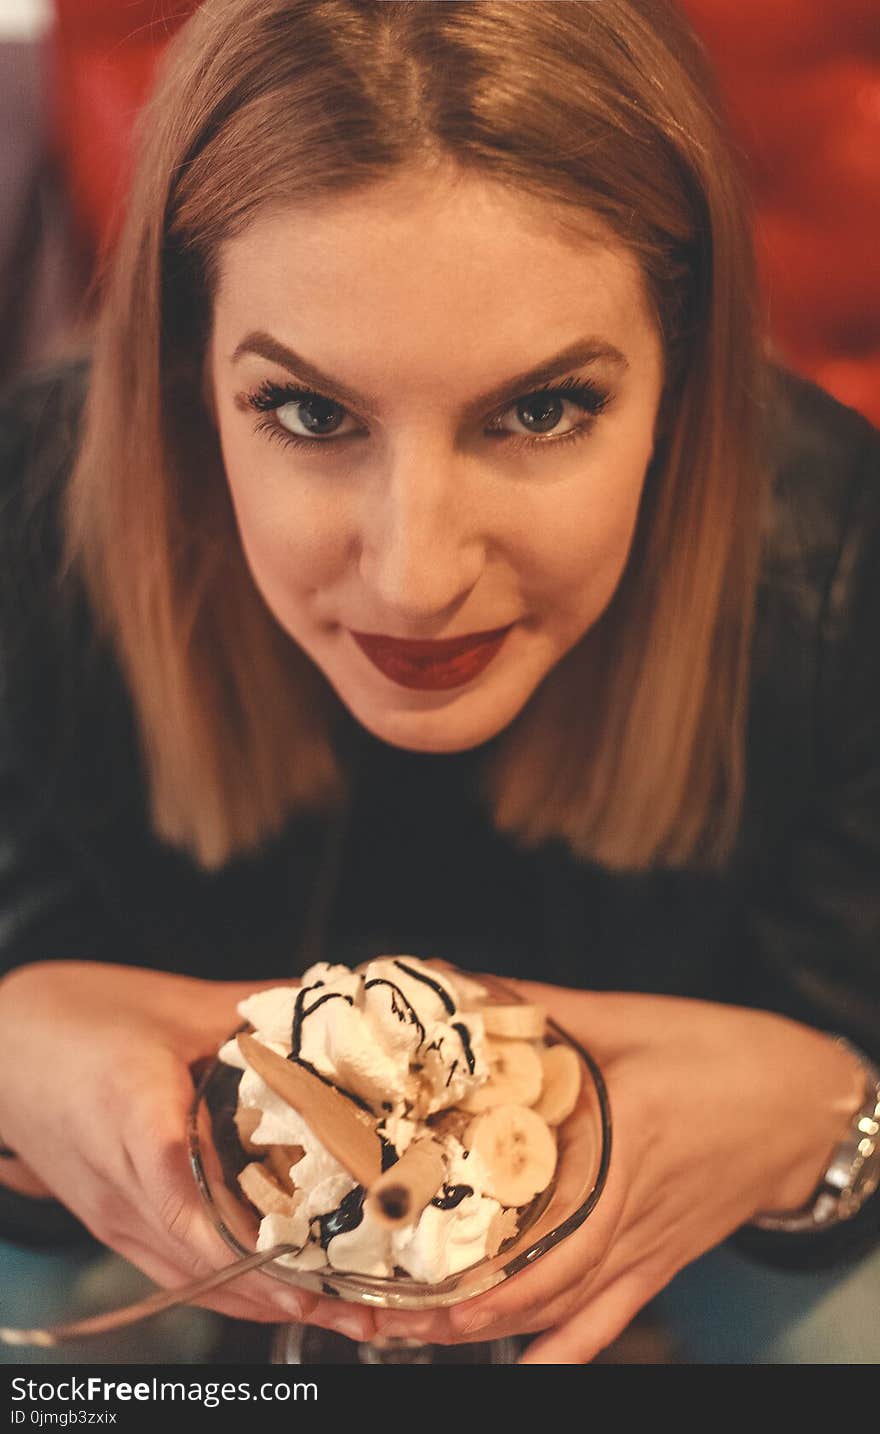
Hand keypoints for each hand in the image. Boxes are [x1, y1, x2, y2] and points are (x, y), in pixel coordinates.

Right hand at [0, 961, 327, 1325]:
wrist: (4, 1042)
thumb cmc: (81, 1015)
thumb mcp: (177, 1005)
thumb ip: (257, 1011)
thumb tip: (331, 1009)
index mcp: (136, 1118)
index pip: (191, 1201)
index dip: (254, 1245)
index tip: (314, 1264)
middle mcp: (120, 1183)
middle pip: (201, 1257)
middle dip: (280, 1287)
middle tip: (355, 1300)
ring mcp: (112, 1212)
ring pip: (190, 1277)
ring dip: (261, 1298)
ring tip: (335, 1307)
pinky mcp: (110, 1220)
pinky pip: (173, 1268)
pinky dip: (228, 1284)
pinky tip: (277, 1288)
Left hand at [369, 980, 862, 1360]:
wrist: (805, 1102)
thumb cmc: (724, 1055)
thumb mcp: (627, 1018)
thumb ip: (537, 1007)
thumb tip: (458, 985)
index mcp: (618, 1143)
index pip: (538, 1218)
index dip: (475, 1257)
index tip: (410, 1267)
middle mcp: (627, 1210)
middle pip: (538, 1283)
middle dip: (458, 1307)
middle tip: (386, 1316)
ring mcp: (644, 1247)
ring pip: (564, 1309)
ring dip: (493, 1330)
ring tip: (422, 1335)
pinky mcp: (658, 1260)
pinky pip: (608, 1320)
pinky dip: (563, 1350)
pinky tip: (526, 1368)